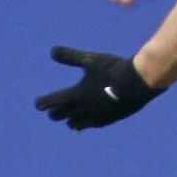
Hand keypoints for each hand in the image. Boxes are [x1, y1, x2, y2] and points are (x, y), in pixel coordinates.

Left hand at [35, 46, 161, 129]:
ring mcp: (96, 116)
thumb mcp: (91, 60)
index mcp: (77, 94)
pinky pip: (92, 125)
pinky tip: (88, 121)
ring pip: (76, 124)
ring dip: (70, 120)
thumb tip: (52, 51)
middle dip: (55, 112)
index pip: (53, 102)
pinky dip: (86, 123)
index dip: (43, 103)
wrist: (139, 83)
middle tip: (51, 110)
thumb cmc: (113, 69)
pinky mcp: (108, 120)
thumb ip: (71, 57)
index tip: (38, 104)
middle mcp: (84, 109)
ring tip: (69, 118)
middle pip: (62, 115)